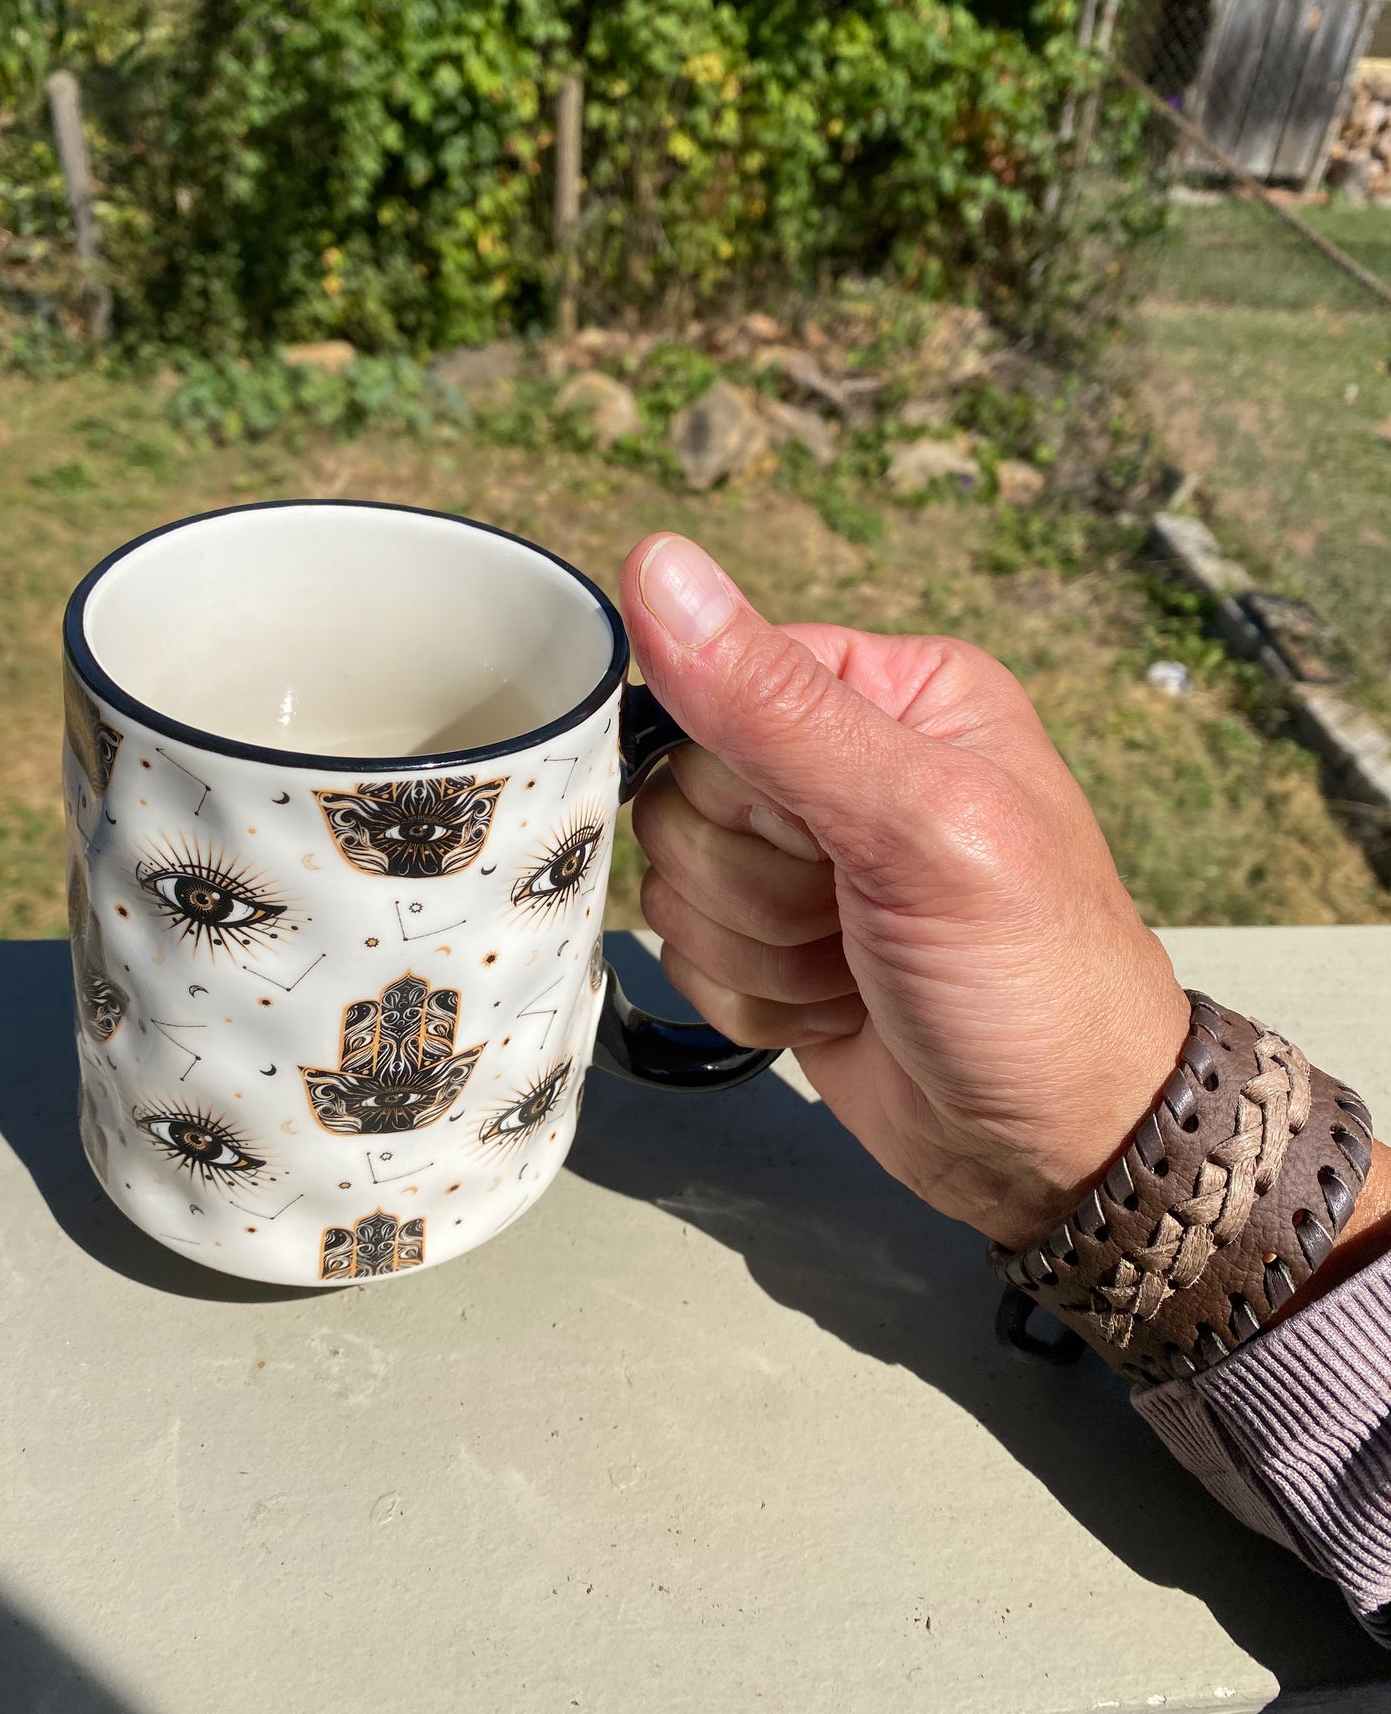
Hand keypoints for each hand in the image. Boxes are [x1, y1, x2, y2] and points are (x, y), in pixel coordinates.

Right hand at [620, 533, 1190, 1250]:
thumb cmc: (1038, 978)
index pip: (718, 681)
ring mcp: (801, 857)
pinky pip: (686, 953)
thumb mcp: (920, 826)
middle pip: (681, 789)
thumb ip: (777, 705)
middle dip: (756, 880)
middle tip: (854, 914)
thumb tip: (655, 563)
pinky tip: (835, 1006)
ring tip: (856, 966)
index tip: (821, 838)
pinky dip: (754, 997)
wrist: (1058, 1149)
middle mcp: (840, 760)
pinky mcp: (772, 940)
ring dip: (759, 948)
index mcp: (891, 691)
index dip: (745, 780)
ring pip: (673, 878)